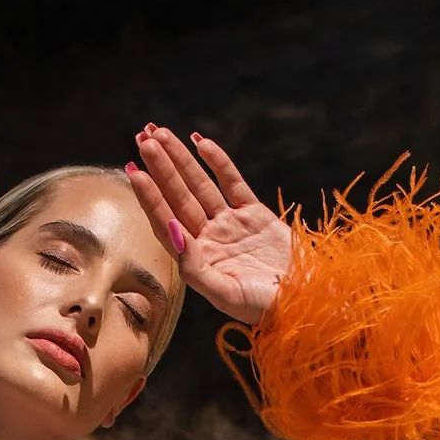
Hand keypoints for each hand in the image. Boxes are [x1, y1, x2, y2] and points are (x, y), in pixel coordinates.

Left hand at [128, 126, 291, 328]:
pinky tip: (200, 143)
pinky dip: (218, 162)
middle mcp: (209, 239)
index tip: (135, 171)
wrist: (304, 299)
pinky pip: (232, 182)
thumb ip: (195, 268)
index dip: (150, 197)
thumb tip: (174, 232)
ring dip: (180, 160)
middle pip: (178, 197)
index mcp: (197, 259)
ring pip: (200, 185)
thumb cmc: (263, 306)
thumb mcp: (225, 295)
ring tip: (159, 133)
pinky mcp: (254, 213)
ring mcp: (230, 224)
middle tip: (142, 138)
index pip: (166, 222)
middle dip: (160, 168)